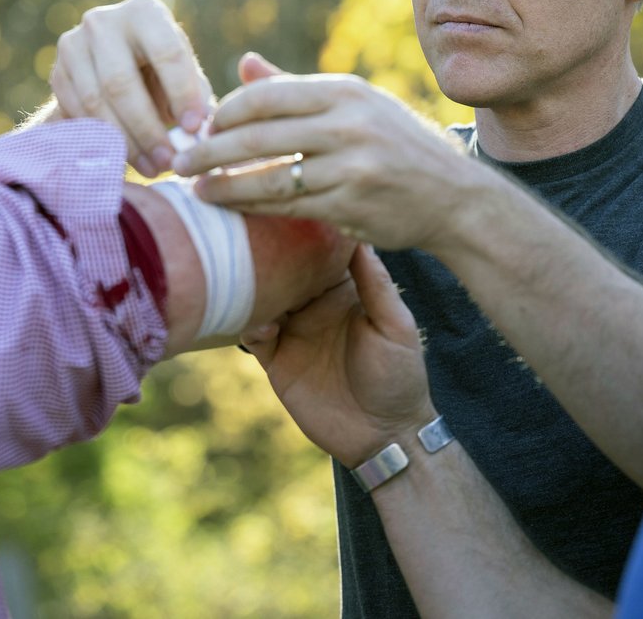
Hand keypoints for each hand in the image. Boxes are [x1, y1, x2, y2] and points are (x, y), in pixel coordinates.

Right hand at [50, 0, 212, 175]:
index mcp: (144, 12)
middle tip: (169, 160)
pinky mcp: (56, 73)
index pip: (166, 53)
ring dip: (125, 141)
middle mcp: (103, 22)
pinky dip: (101, 140)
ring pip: (95, 102)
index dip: (182, 94)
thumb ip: (196, 95)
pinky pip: (76, 114)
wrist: (114, 63)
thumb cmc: (162, 71)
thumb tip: (200, 131)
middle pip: (121, 82)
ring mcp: (73, 45)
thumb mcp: (184, 73)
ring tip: (153, 167)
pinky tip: (125, 159)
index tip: (195, 129)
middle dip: (147, 128)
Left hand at [171, 54, 470, 250]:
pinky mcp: (351, 206)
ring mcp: (352, 167)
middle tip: (179, 161)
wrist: (453, 196)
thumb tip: (243, 62)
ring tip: (196, 189)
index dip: (225, 112)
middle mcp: (349, 124)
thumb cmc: (394, 145)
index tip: (200, 125)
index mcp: (345, 92)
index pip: (266, 96)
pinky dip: (253, 207)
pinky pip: (288, 207)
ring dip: (224, 185)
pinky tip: (231, 207)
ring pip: (269, 177)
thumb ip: (294, 88)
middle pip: (259, 137)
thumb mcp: (354, 104)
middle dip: (211, 150)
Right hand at [242, 246, 434, 466]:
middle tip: (249, 226)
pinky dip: (248, 324)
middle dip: (266, 249)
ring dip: (250, 283)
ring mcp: (292, 331)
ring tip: (242, 269)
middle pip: (282, 268)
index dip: (304, 229)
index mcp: (343, 291)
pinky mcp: (276, 361)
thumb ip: (375, 284)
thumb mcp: (395, 326)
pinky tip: (259, 322)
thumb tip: (357, 235)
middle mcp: (313, 305)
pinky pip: (253, 336)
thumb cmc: (400, 377)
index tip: (289, 204)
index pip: (318, 251)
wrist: (384, 436)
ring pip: (260, 297)